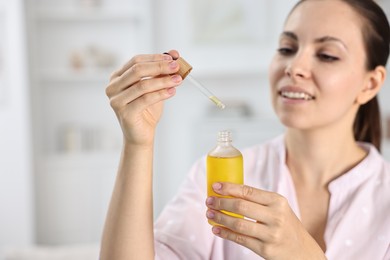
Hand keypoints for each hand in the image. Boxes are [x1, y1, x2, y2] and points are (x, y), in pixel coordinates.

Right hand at [105, 50, 181, 145]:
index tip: (172, 57)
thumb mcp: (155, 87)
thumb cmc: (147, 110)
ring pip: (142, 85)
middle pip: (137, 70)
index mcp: (117, 77)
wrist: (142, 135)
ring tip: (178, 80)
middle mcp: (112, 87)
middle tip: (176, 66)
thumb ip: (161, 71)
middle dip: (159, 67)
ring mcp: (116, 100)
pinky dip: (161, 94)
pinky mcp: (125, 113)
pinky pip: (145, 99)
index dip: (155, 57)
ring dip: (163, 81)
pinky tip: (172, 91)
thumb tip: (174, 53)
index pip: (136, 60)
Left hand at [205, 182, 325, 259]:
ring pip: (238, 223)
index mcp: (278, 201)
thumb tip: (228, 193)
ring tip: (209, 214)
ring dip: (220, 218)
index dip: (229, 188)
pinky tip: (216, 229)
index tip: (215, 186)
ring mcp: (271, 234)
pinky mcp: (266, 250)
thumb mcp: (279, 208)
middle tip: (209, 201)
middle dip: (221, 202)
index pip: (248, 191)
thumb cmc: (286, 226)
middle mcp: (276, 216)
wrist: (303, 252)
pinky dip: (225, 233)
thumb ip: (259, 201)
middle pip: (241, 206)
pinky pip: (240, 239)